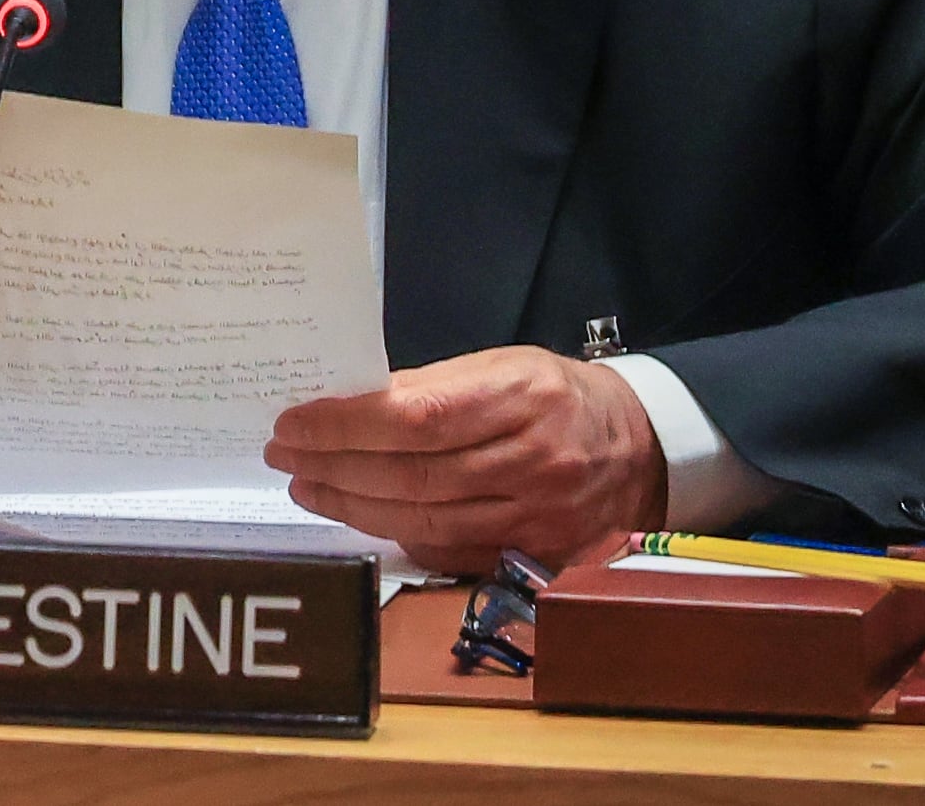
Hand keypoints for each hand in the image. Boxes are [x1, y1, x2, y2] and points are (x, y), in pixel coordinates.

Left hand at [268, 345, 661, 572]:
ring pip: (424, 520)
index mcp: (524, 396)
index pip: (416, 417)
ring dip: (353, 506)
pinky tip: (363, 516)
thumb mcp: (504, 366)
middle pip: (413, 475)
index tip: (295, 423)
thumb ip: (434, 387)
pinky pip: (449, 551)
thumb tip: (351, 406)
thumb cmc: (556, 396)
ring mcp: (537, 516)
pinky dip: (398, 534)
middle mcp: (534, 461)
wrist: (639, 448)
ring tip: (309, 488)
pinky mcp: (534, 556)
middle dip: (336, 467)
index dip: (345, 425)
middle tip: (285, 457)